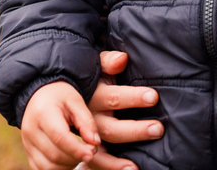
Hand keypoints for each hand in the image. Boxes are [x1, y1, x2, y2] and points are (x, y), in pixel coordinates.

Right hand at [20, 80, 100, 169]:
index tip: (92, 152)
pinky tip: (69, 159)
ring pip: (48, 167)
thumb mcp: (76, 101)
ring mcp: (27, 143)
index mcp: (43, 113)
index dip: (77, 149)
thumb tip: (95, 143)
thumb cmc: (60, 96)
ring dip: (68, 165)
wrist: (39, 95)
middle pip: (54, 155)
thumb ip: (86, 121)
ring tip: (79, 154)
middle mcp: (30, 130)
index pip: (60, 137)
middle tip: (91, 151)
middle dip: (76, 157)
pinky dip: (57, 169)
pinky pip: (41, 169)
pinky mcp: (28, 152)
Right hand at [84, 51, 163, 169]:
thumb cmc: (90, 79)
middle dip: (135, 130)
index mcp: (93, 95)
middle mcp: (88, 118)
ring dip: (118, 162)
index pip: (114, 98)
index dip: (133, 98)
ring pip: (99, 152)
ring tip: (135, 166)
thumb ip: (108, 61)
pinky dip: (108, 169)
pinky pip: (94, 164)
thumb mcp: (96, 66)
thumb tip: (122, 58)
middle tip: (158, 129)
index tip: (154, 97)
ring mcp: (84, 137)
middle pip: (111, 129)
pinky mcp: (82, 150)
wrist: (58, 96)